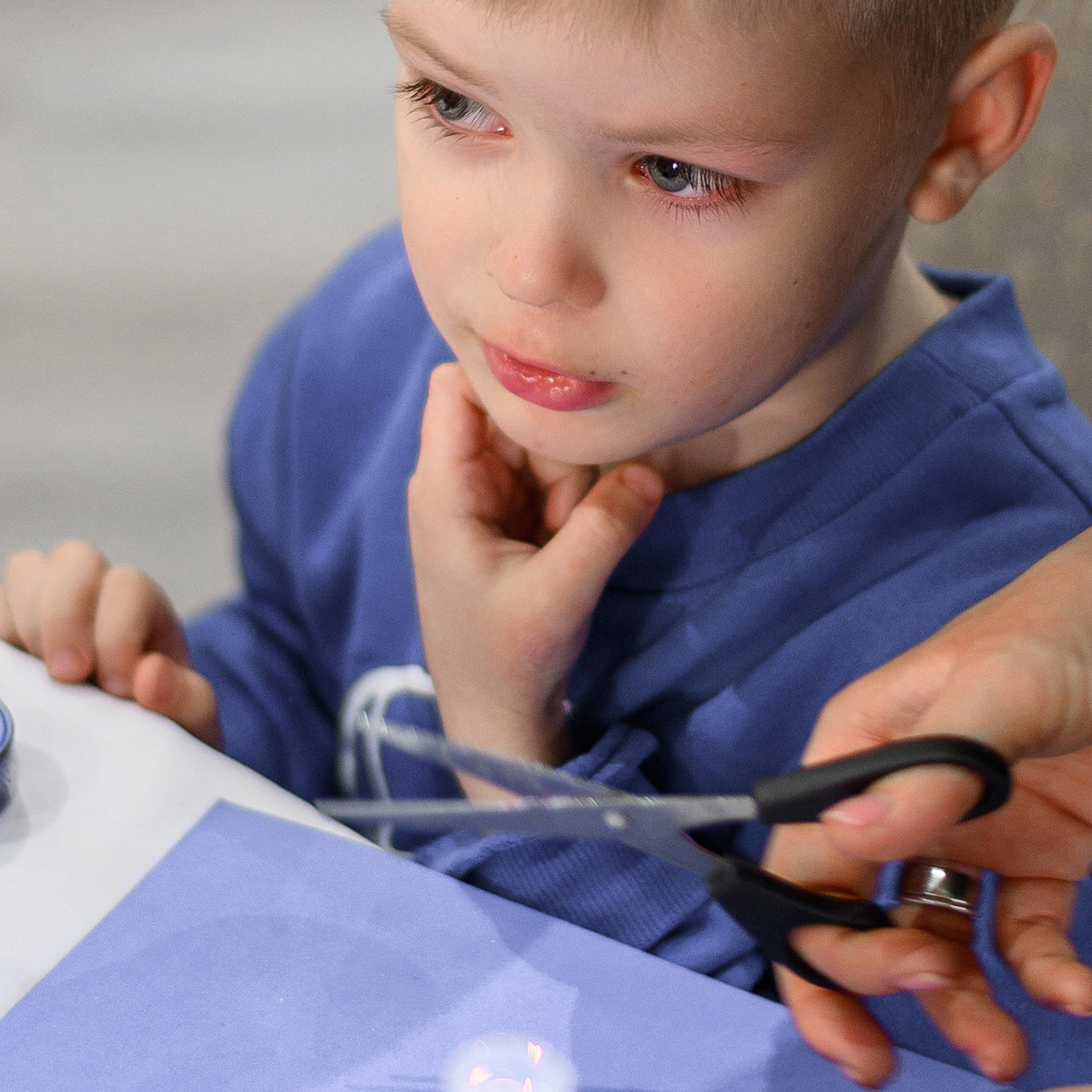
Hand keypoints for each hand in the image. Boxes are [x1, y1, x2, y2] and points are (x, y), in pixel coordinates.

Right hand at [0, 542, 220, 743]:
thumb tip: (151, 676)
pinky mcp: (1, 632)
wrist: (122, 765)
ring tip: (37, 678)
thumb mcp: (189, 729)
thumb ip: (186, 702)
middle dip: (66, 614)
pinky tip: (5, 680)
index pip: (128, 586)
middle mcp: (93, 595)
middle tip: (67, 675)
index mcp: (143, 611)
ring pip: (25, 570)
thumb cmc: (160, 737)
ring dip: (26, 620)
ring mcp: (43, 607)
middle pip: (74, 559)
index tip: (117, 688)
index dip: (118, 631)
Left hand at [406, 363, 663, 767]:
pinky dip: (576, 505)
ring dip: (573, 483)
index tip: (560, 398)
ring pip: (546, 446)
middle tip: (569, 509)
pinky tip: (568, 547)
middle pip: (515, 412)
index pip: (455, 385)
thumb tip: (649, 468)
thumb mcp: (559, 596)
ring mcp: (490, 498)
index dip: (502, 374)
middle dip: (558, 448)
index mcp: (442, 489)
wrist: (496, 717)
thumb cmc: (505, 662)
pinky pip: (559, 479)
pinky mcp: (518, 517)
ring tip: (564, 539)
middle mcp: (460, 482)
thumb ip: (605, 529)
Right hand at [761, 399, 1091, 1086]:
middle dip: (881, 991)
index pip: (804, 871)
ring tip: (1009, 1056)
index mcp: (864, 750)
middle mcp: (908, 798)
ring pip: (941, 944)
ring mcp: (980, 831)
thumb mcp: (1004, 692)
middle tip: (922, 1044)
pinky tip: (1079, 994)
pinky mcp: (1052, 854)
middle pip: (858, 921)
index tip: (866, 1015)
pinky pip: (1028, 936)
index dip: (817, 954)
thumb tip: (837, 848)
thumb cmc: (1086, 617)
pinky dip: (1045, 974)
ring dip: (963, 1005)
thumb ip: (928, 776)